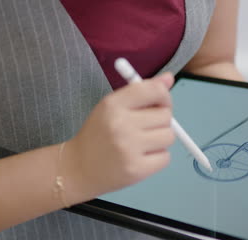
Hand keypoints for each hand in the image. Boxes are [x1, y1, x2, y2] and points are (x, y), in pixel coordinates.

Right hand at [66, 72, 175, 199]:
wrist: (78, 168)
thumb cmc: (98, 134)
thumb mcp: (112, 107)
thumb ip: (141, 91)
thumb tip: (169, 78)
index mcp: (114, 104)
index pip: (154, 90)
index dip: (164, 96)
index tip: (158, 104)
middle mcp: (121, 124)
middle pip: (166, 115)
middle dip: (159, 121)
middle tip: (143, 128)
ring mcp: (129, 148)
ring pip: (169, 136)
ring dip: (159, 140)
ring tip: (141, 144)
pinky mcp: (137, 169)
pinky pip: (165, 157)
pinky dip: (157, 158)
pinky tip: (140, 157)